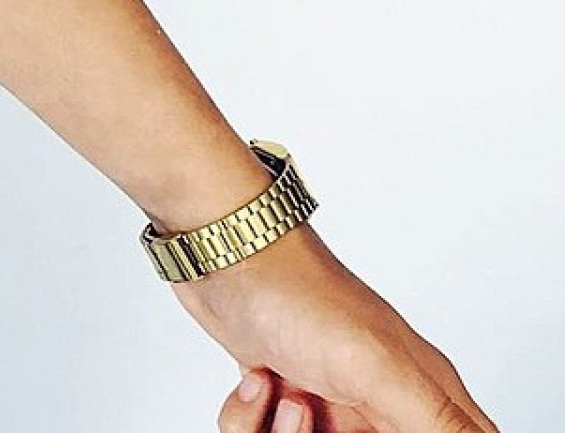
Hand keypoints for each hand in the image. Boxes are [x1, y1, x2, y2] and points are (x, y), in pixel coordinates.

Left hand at [172, 223, 499, 432]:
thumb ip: (436, 422)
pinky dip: (249, 418)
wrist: (227, 248)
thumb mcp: (377, 368)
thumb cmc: (301, 292)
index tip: (384, 431)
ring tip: (285, 394)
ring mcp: (328, 393)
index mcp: (422, 393)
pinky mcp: (280, 386)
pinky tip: (255, 378)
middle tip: (314, 414)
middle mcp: (379, 398)